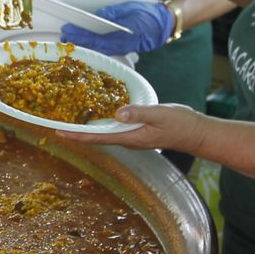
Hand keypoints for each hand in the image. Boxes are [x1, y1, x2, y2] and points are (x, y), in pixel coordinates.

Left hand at [56, 102, 210, 154]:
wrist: (197, 132)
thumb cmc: (181, 124)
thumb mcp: (160, 114)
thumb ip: (139, 113)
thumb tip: (117, 113)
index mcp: (130, 137)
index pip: (98, 138)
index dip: (77, 135)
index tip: (59, 132)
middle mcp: (127, 140)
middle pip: (97, 137)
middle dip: (77, 133)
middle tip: (57, 124)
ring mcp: (132, 137)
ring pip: (104, 134)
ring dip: (87, 128)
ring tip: (70, 119)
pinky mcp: (137, 131)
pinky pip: (114, 129)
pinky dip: (102, 123)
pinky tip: (96, 115)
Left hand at [60, 1, 173, 55]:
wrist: (165, 24)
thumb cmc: (150, 14)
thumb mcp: (131, 8)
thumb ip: (114, 12)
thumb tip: (98, 15)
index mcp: (126, 36)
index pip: (98, 38)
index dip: (82, 35)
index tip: (68, 30)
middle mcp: (123, 45)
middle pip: (95, 46)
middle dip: (78, 41)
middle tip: (63, 36)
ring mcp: (123, 48)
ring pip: (99, 49)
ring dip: (83, 44)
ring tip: (69, 39)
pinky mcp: (123, 47)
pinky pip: (105, 48)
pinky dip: (92, 45)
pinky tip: (83, 42)